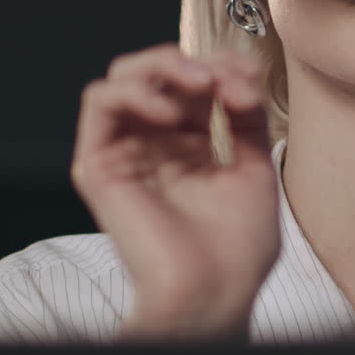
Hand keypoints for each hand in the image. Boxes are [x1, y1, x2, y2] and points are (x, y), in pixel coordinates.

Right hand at [70, 43, 279, 340]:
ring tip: (200, 85)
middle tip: (221, 81)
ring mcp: (126, 153)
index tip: (251, 85)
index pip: (195, 82)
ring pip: (123, 77)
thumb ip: (246, 117)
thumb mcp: (254, 168)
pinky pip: (99, 103)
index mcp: (191, 147)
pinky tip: (169, 113)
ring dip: (162, 66)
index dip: (224, 69)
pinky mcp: (99, 165)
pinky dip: (134, 91)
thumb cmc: (238, 248)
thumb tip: (239, 71)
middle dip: (194, 63)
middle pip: (157, 72)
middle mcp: (155, 146)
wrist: (216, 291)